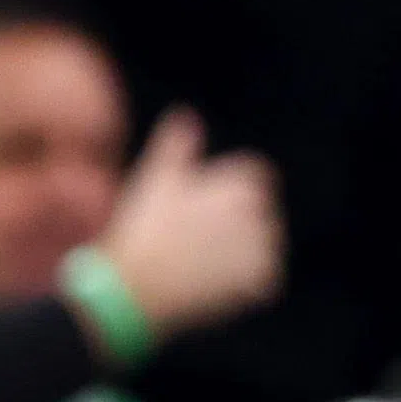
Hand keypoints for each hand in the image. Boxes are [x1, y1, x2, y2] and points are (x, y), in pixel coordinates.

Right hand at [99, 110, 282, 338]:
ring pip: (265, 244)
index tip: (202, 209)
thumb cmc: (143, 228)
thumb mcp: (156, 178)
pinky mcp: (260, 280)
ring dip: (244, 251)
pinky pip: (265, 278)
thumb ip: (177, 144)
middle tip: (196, 240)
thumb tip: (187, 114)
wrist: (134, 287)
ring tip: (203, 262)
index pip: (256, 176)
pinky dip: (247, 283)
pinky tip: (215, 283)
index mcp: (239, 184)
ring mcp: (261, 248)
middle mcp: (258, 213)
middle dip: (237, 222)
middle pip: (261, 212)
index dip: (230, 190)